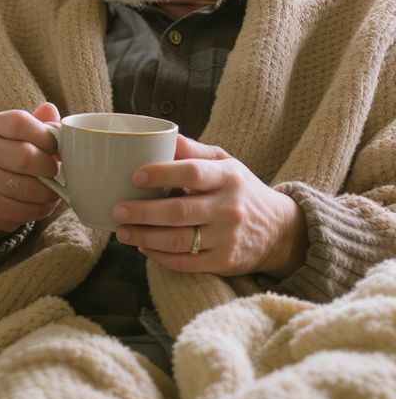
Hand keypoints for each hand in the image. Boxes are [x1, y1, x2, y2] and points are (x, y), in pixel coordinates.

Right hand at [0, 103, 62, 238]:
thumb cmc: (17, 151)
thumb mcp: (27, 132)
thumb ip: (42, 122)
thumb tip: (50, 110)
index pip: (20, 123)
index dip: (45, 135)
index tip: (57, 145)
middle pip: (25, 157)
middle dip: (49, 166)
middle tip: (56, 169)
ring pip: (26, 187)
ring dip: (49, 191)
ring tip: (54, 187)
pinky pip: (24, 209)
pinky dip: (41, 208)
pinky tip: (43, 201)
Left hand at [112, 135, 307, 277]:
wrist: (280, 231)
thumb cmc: (241, 190)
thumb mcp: (226, 163)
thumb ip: (194, 151)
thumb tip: (162, 136)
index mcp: (228, 178)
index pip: (192, 173)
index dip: (161, 174)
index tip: (134, 176)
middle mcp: (229, 208)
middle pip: (179, 211)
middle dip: (143, 212)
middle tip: (117, 210)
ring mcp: (227, 238)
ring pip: (178, 240)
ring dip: (145, 237)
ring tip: (121, 231)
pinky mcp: (223, 262)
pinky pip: (186, 262)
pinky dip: (160, 257)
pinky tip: (142, 247)